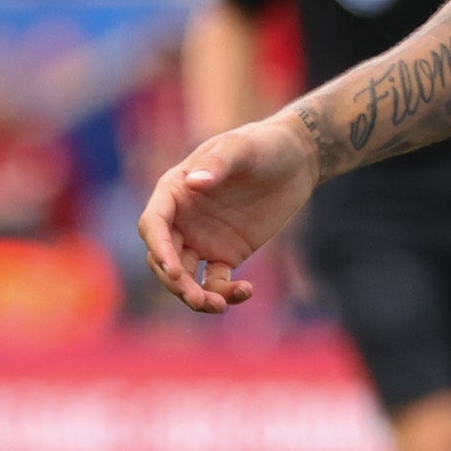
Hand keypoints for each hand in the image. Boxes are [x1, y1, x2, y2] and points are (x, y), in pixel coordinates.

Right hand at [138, 114, 319, 312]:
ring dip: (195, 295)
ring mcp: (201, 239)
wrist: (297, 159)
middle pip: (163, 258)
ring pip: (185, 277)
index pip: (154, 225)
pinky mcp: (226, 255)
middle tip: (199, 298)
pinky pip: (216, 281)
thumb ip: (218, 162)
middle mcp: (181, 219)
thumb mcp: (242, 147)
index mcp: (174, 191)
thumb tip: (194, 182)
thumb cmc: (264, 144)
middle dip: (176, 282)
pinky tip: (247, 291)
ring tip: (221, 305)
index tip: (174, 271)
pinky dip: (225, 292)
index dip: (159, 249)